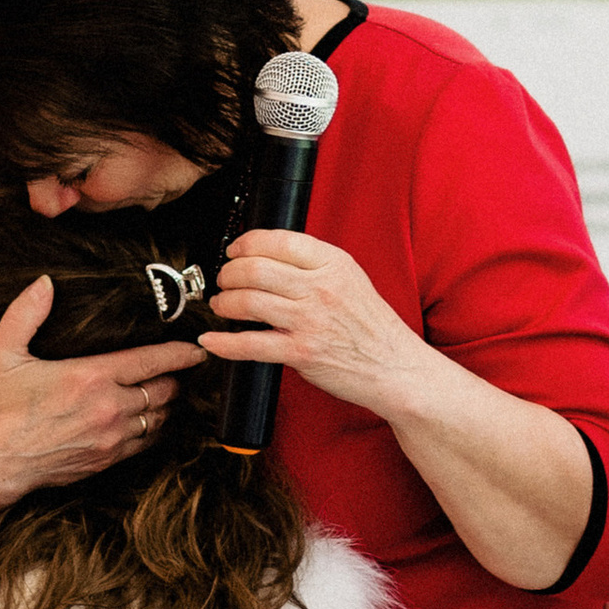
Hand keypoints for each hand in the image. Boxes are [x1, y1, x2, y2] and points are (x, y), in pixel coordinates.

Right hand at [0, 274, 203, 498]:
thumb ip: (26, 313)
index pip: (152, 361)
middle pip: (165, 389)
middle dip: (176, 377)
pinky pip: (147, 442)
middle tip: (180, 367)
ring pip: (160, 417)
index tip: (196, 347)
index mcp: (91, 377)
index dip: (181, 353)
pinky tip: (150, 419)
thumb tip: (44, 284)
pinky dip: (155, 428)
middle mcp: (109, 408)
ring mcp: (111, 438)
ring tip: (168, 390)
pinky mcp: (107, 460)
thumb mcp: (2, 353)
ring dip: (168, 403)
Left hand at [200, 230, 424, 412]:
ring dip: (223, 303)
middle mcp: (321, 288)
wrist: (395, 367)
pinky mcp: (301, 352)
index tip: (235, 251)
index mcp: (334, 264)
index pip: (278, 241)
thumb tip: (270, 255)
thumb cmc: (372, 327)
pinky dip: (223, 344)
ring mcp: (310, 320)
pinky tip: (212, 341)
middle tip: (224, 280)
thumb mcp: (351, 280)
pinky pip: (250, 345)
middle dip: (228, 274)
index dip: (246, 243)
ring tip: (221, 305)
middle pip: (255, 269)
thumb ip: (315, 265)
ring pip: (247, 302)